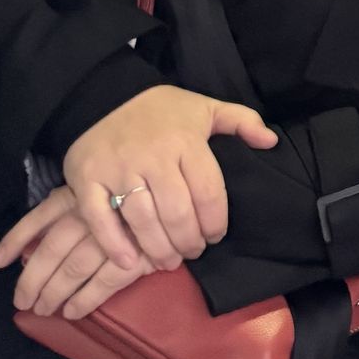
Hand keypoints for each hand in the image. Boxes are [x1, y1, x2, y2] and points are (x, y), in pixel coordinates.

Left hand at [0, 187, 158, 319]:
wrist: (191, 196)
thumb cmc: (145, 193)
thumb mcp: (105, 190)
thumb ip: (74, 208)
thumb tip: (37, 243)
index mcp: (84, 194)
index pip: (40, 217)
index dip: (16, 240)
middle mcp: (95, 212)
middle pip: (52, 249)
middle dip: (33, 279)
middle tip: (23, 303)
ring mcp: (116, 234)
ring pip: (74, 268)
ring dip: (55, 293)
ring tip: (45, 310)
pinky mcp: (138, 255)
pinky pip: (103, 283)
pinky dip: (85, 300)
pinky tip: (73, 312)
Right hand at [61, 84, 276, 272]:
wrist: (103, 95)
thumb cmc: (161, 110)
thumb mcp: (206, 107)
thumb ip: (243, 121)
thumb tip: (272, 141)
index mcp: (186, 141)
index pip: (208, 191)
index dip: (215, 222)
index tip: (216, 237)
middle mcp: (152, 157)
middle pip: (176, 212)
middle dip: (188, 241)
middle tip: (193, 253)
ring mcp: (118, 170)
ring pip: (142, 220)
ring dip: (158, 248)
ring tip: (168, 261)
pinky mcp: (87, 180)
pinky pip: (100, 219)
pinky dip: (115, 245)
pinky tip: (130, 263)